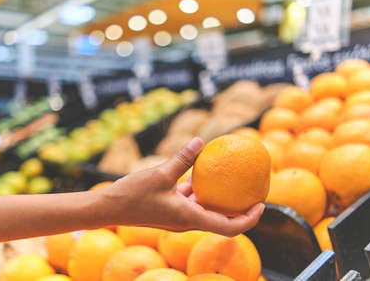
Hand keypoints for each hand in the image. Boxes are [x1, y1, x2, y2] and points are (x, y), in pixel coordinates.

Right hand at [103, 137, 264, 236]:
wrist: (108, 208)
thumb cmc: (133, 194)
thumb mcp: (160, 173)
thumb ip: (183, 158)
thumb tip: (201, 140)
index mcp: (190, 218)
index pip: (230, 228)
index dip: (249, 219)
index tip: (261, 204)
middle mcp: (187, 221)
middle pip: (222, 220)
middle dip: (239, 208)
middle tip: (251, 190)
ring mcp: (178, 216)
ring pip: (206, 209)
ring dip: (218, 198)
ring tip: (230, 179)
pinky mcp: (169, 209)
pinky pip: (190, 201)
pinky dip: (199, 190)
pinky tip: (200, 172)